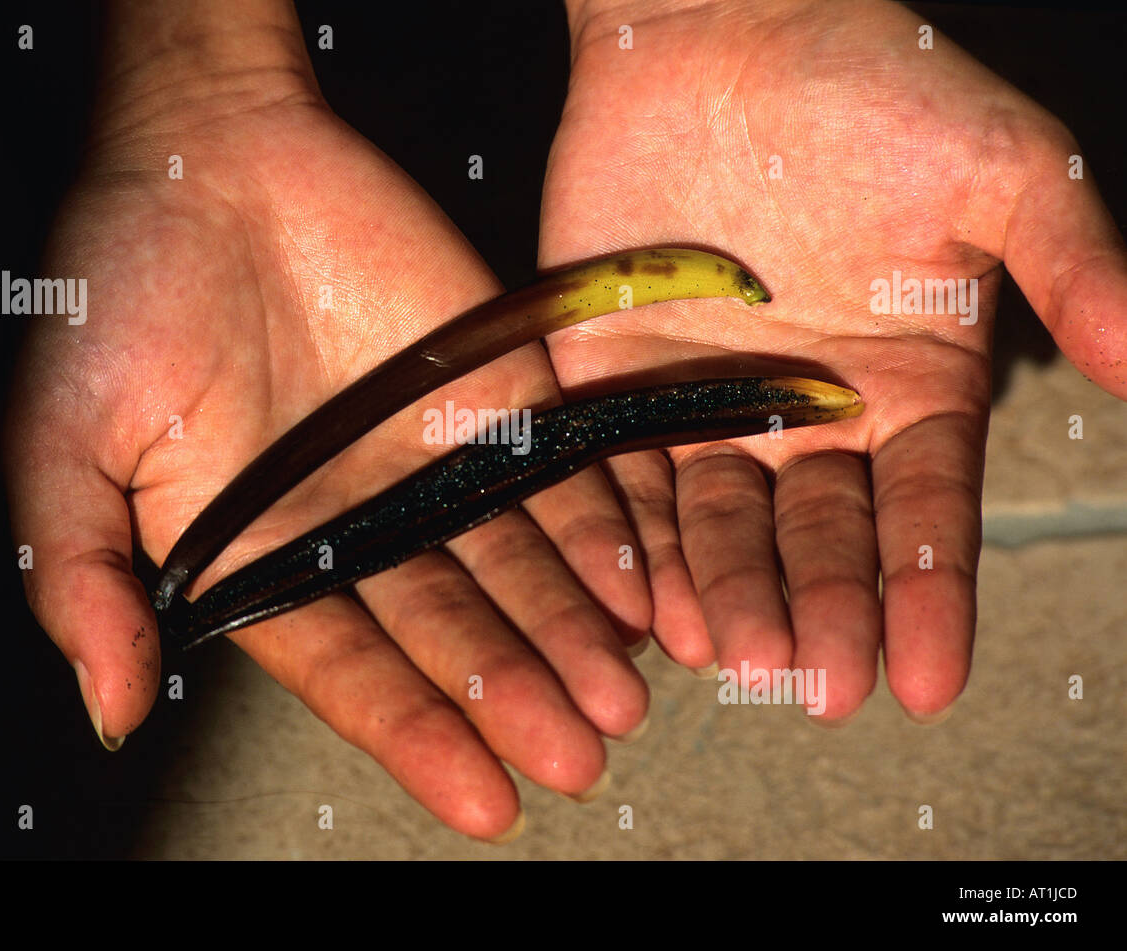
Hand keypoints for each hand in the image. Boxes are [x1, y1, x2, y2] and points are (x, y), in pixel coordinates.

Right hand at [5, 0, 651, 839]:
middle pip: (450, 627)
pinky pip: (554, 467)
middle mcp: (359, 523)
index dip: (414, 732)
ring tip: (620, 690)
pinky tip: (634, 582)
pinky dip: (597, 522)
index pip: (350, 667)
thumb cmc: (116, 294)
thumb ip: (84, 579)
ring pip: (514, 562)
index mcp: (265, 555)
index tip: (484, 797)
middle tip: (579, 751)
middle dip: (513, 692)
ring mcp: (430, 459)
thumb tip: (112, 713)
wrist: (204, 156)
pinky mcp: (489, 391)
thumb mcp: (64, 442)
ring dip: (568, 626)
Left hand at [540, 0, 1126, 721]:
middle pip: (818, 537)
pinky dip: (636, 535)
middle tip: (818, 683)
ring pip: (721, 523)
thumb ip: (1072, 265)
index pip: (923, 512)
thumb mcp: (1000, 169)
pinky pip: (627, 473)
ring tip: (737, 654)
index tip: (929, 675)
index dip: (927, 594)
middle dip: (820, 611)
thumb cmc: (873, 86)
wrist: (723, 33)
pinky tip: (646, 598)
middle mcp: (810, 413)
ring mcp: (712, 403)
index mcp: (906, 387)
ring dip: (729, 593)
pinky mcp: (620, 381)